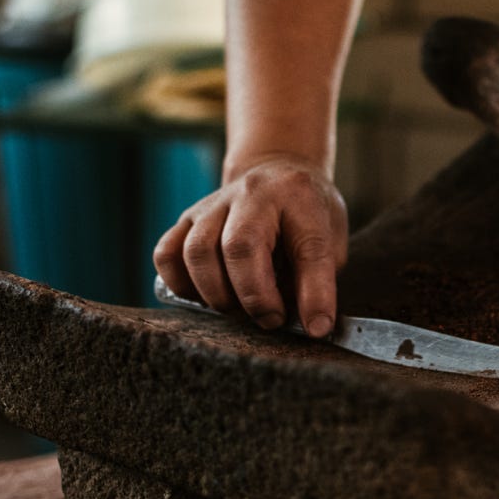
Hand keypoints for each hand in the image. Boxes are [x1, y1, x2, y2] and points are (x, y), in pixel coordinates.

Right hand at [153, 156, 347, 337]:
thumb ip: (319, 279)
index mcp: (298, 197)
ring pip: (197, 252)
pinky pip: (167, 254)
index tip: (316, 327)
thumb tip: (310, 326)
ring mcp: (213, 204)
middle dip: (254, 296)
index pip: (308, 248)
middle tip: (271, 319)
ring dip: (218, 295)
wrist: (275, 171)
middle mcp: (252, 194)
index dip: (314, 294)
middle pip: (239, 247)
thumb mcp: (331, 239)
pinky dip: (183, 285)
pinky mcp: (187, 218)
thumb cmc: (305, 214)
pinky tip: (206, 295)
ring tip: (239, 310)